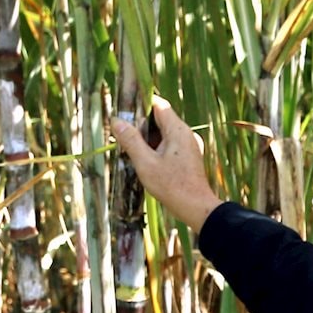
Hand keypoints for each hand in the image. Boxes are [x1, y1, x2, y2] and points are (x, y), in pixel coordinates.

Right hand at [108, 98, 223, 234]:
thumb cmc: (171, 186)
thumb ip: (131, 140)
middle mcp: (186, 134)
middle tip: (125, 136)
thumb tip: (116, 121)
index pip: (159, 105)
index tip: (126, 112)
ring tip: (134, 152)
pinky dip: (158, 148)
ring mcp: (190, 146)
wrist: (196, 207)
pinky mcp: (190, 157)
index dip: (142, 105)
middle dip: (142, 126)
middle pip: (161, 119)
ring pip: (165, 134)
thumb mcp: (145, 163)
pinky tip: (147, 162)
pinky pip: (171, 145)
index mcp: (178, 130)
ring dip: (149, 139)